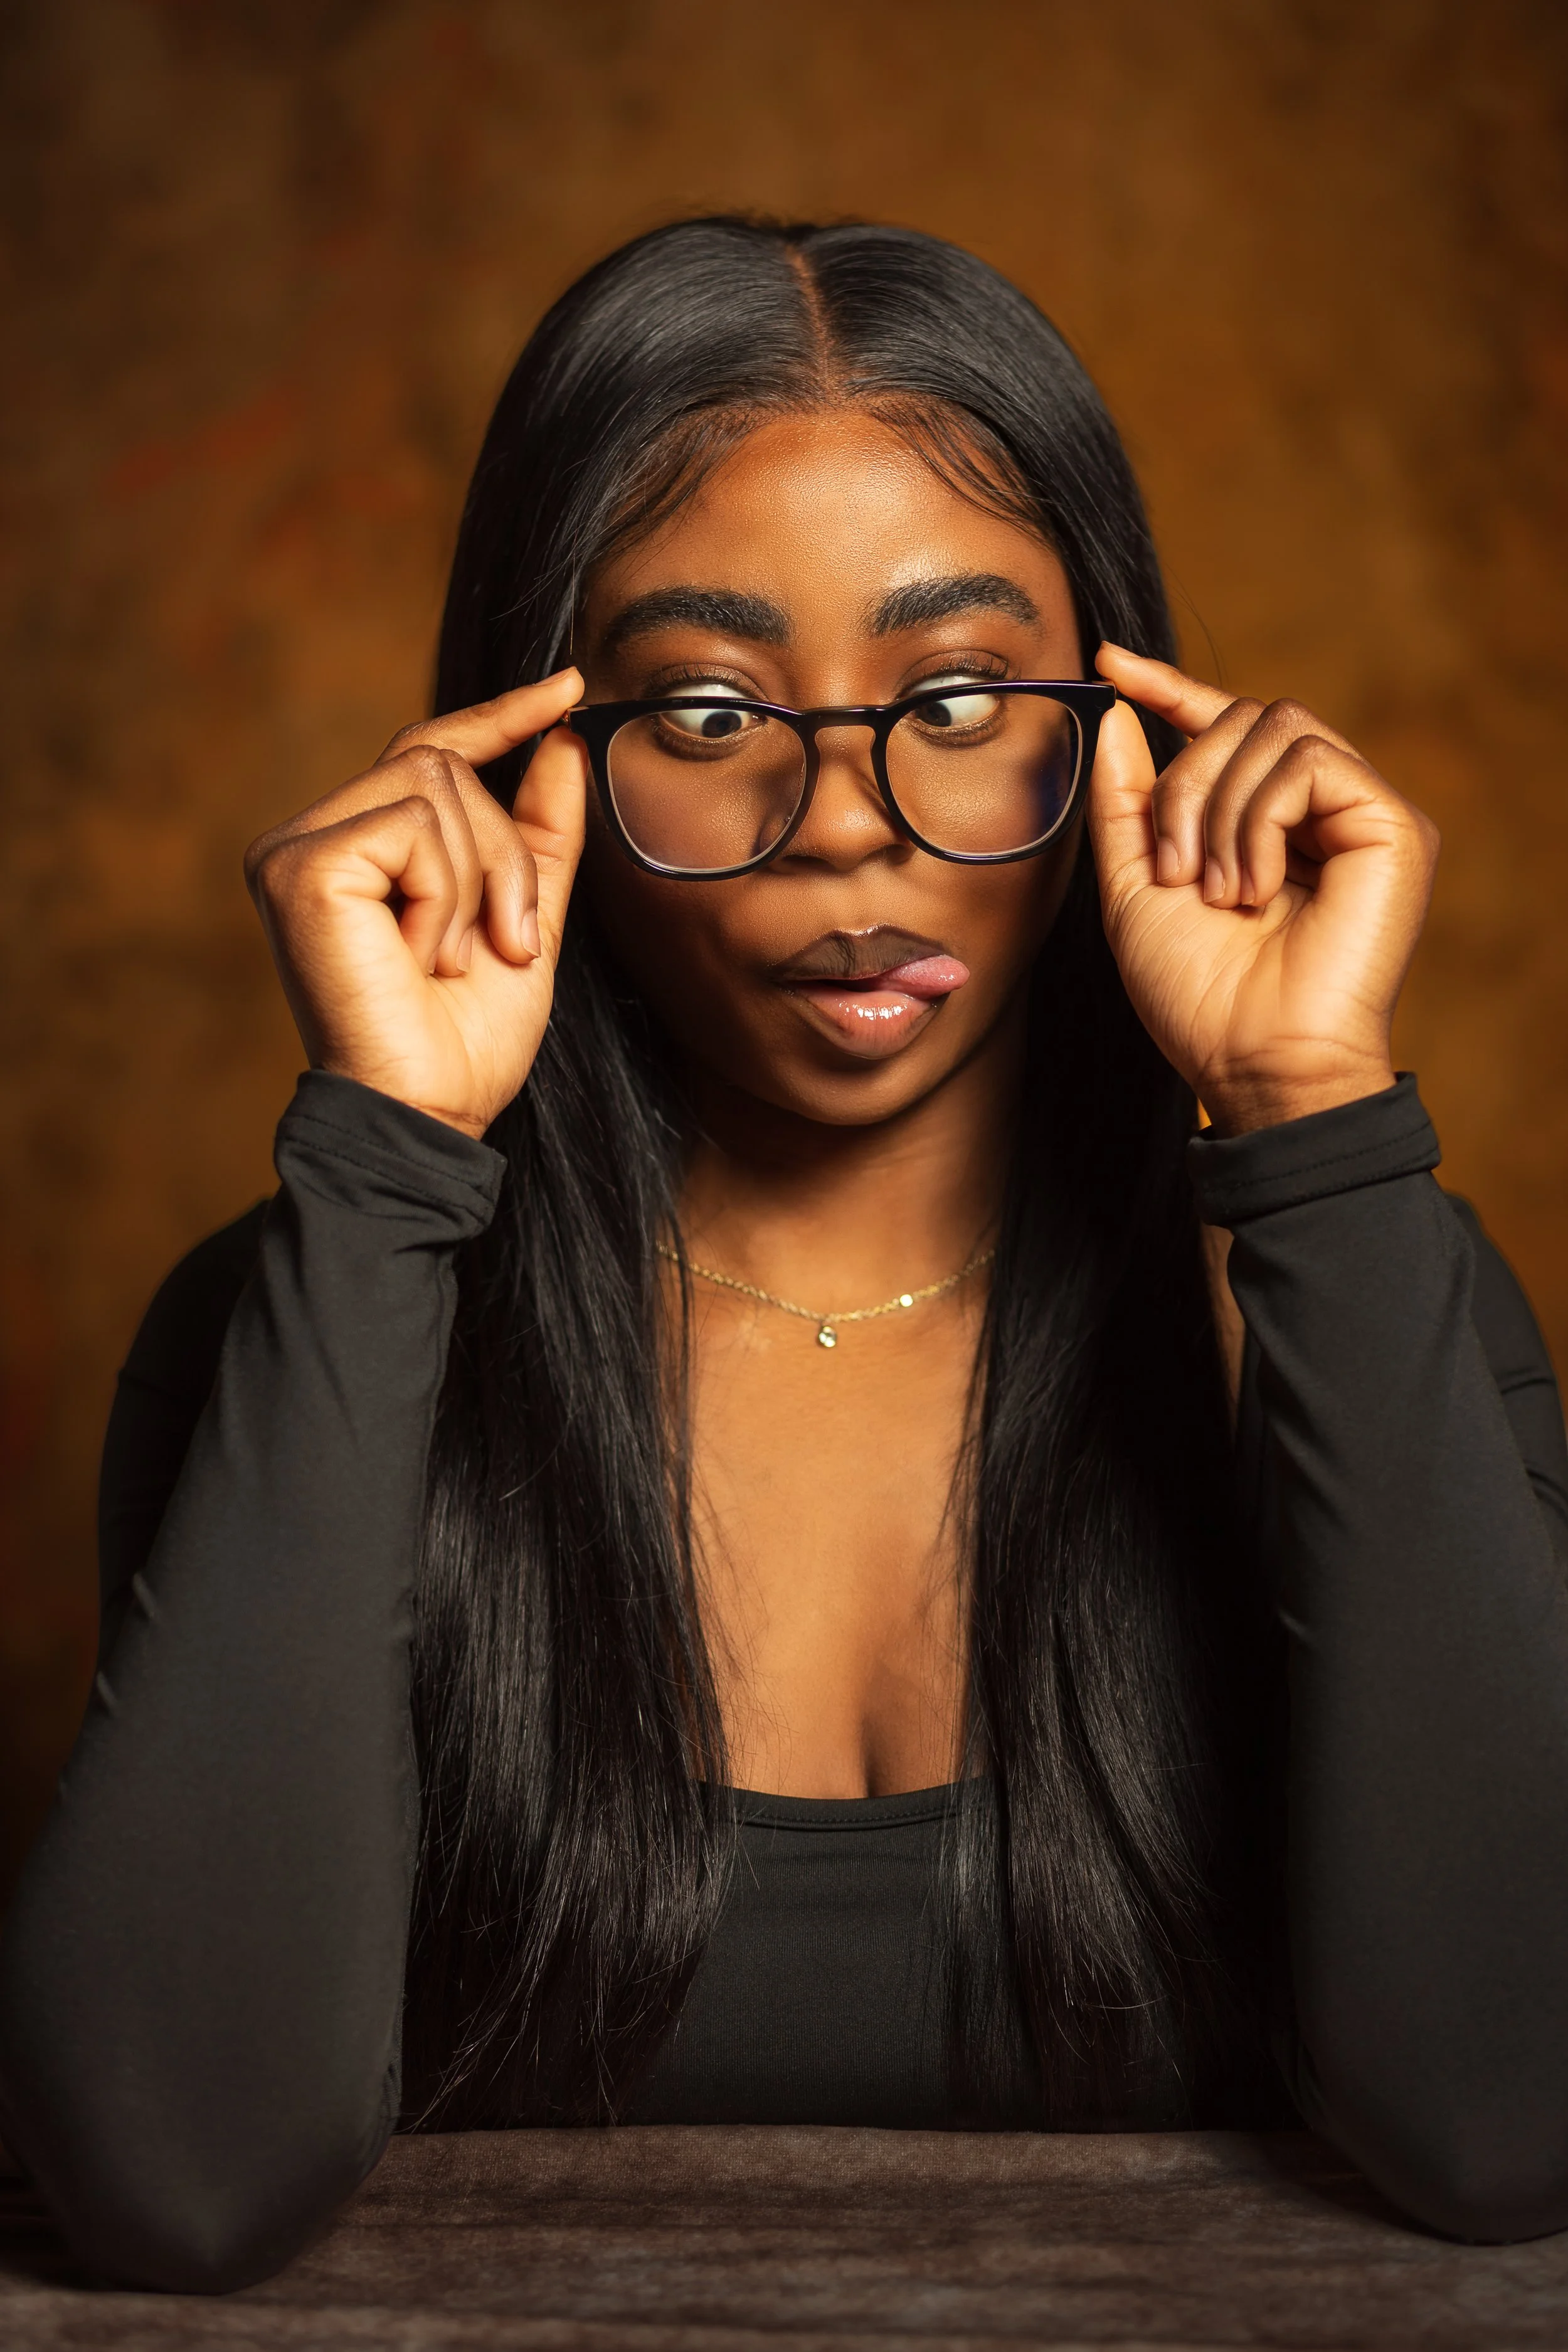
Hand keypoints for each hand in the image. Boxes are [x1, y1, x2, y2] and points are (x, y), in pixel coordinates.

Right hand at [245, 669, 587, 1138]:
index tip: (571, 689)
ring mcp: (295, 846)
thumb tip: (567, 738)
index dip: (501, 716)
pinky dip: (444, 895)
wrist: (431, 1111)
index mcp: (357, 845)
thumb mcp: (528, 918)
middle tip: (506, 945)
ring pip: (437, 784)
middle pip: (444, 763)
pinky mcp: (299, 865)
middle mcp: (313, 835)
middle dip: (504, 854)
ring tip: (455, 959)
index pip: (430, 748)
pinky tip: (420, 955)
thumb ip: (540, 832)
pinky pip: (414, 825)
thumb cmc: (465, 1038)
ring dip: (481, 880)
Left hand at [1088, 646, 1438, 1134]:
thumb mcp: (1133, 888)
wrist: (1250, 1059)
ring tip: (1219, 891)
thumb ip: (1127, 803)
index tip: (1108, 664)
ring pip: (1273, 727)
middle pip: (1242, 717)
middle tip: (1177, 873)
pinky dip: (1260, 820)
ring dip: (1219, 810)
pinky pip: (1308, 762)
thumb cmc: (1197, 996)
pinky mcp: (1393, 825)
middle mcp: (1318, 808)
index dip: (1168, 687)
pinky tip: (1256, 888)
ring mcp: (1360, 813)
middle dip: (1184, 788)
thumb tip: (1116, 714)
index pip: (1223, 724)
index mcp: (1262, 819)